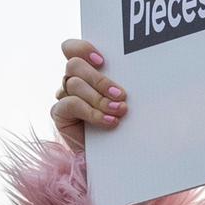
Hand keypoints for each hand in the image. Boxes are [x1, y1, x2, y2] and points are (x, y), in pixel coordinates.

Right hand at [50, 38, 127, 152]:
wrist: (117, 155)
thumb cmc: (127, 124)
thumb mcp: (129, 100)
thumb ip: (127, 84)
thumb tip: (144, 70)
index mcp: (87, 70)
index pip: (73, 49)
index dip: (83, 48)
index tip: (103, 61)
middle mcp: (73, 81)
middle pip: (75, 65)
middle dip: (100, 79)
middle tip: (121, 94)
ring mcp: (65, 97)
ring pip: (74, 84)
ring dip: (99, 98)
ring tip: (119, 111)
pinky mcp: (60, 114)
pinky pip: (70, 104)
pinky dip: (91, 112)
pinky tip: (109, 121)